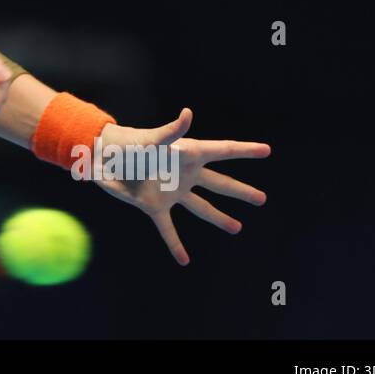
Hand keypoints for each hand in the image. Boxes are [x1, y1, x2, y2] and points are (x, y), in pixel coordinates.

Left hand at [87, 108, 269, 265]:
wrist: (108, 156)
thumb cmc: (133, 143)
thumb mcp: (154, 139)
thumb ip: (172, 131)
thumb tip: (188, 113)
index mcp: (189, 154)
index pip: (223, 151)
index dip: (246, 150)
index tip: (266, 150)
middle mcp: (185, 174)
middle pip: (219, 184)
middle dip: (240, 191)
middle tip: (262, 199)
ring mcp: (172, 191)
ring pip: (201, 207)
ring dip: (219, 218)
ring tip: (237, 228)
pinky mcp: (155, 206)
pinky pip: (168, 228)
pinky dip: (174, 244)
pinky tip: (183, 260)